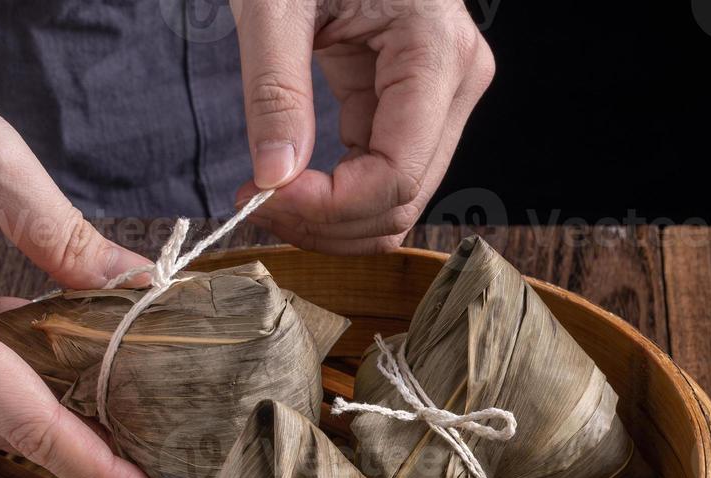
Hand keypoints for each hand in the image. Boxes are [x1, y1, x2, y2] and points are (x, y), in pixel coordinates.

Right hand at [0, 11, 164, 477]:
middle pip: (4, 428)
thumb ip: (67, 240)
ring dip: (47, 419)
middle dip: (80, 455)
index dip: (92, 468)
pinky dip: (11, 379)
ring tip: (122, 425)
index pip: (24, 421)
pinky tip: (60, 364)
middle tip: (153, 470)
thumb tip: (138, 290)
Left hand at [234, 0, 493, 253]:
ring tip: (267, 196)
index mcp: (435, 53)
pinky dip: (334, 199)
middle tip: (255, 203)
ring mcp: (439, 101)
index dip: (330, 208)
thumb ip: (275, 89)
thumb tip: (275, 177)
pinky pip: (380, 181)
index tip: (263, 196)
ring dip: (330, 222)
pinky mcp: (412, 109)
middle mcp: (454, 84)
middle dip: (326, 223)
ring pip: (395, 206)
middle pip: (401, 204)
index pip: (396, 178)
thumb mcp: (275, 0)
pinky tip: (288, 185)